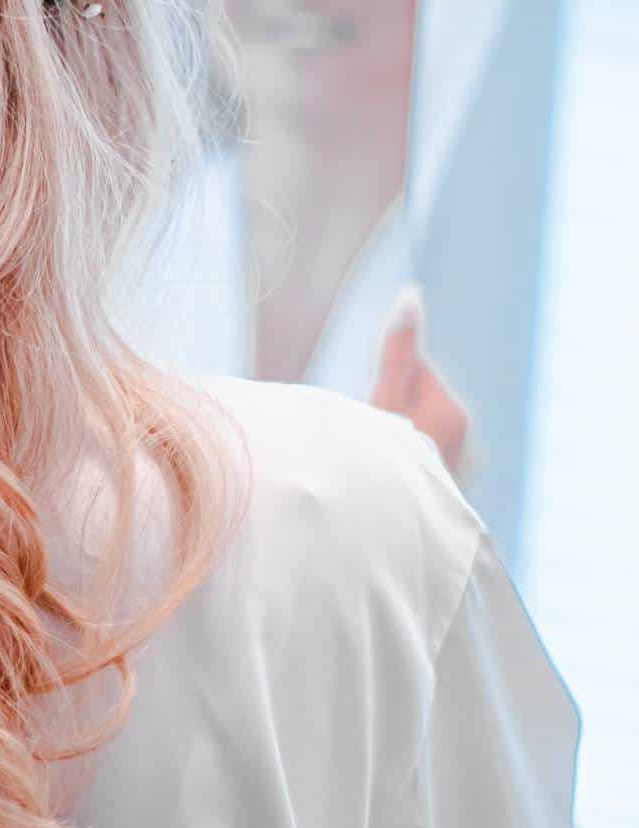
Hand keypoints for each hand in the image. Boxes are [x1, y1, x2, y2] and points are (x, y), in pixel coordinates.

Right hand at [370, 283, 471, 478]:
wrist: (388, 532)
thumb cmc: (384, 464)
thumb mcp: (384, 399)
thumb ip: (398, 350)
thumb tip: (412, 296)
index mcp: (452, 412)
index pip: (412, 368)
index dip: (382, 380)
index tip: (366, 407)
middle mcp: (462, 437)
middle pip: (411, 398)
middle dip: (386, 408)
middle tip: (364, 434)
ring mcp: (452, 465)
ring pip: (410, 428)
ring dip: (390, 435)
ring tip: (372, 459)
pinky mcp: (439, 488)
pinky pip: (412, 456)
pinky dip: (397, 459)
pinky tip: (384, 478)